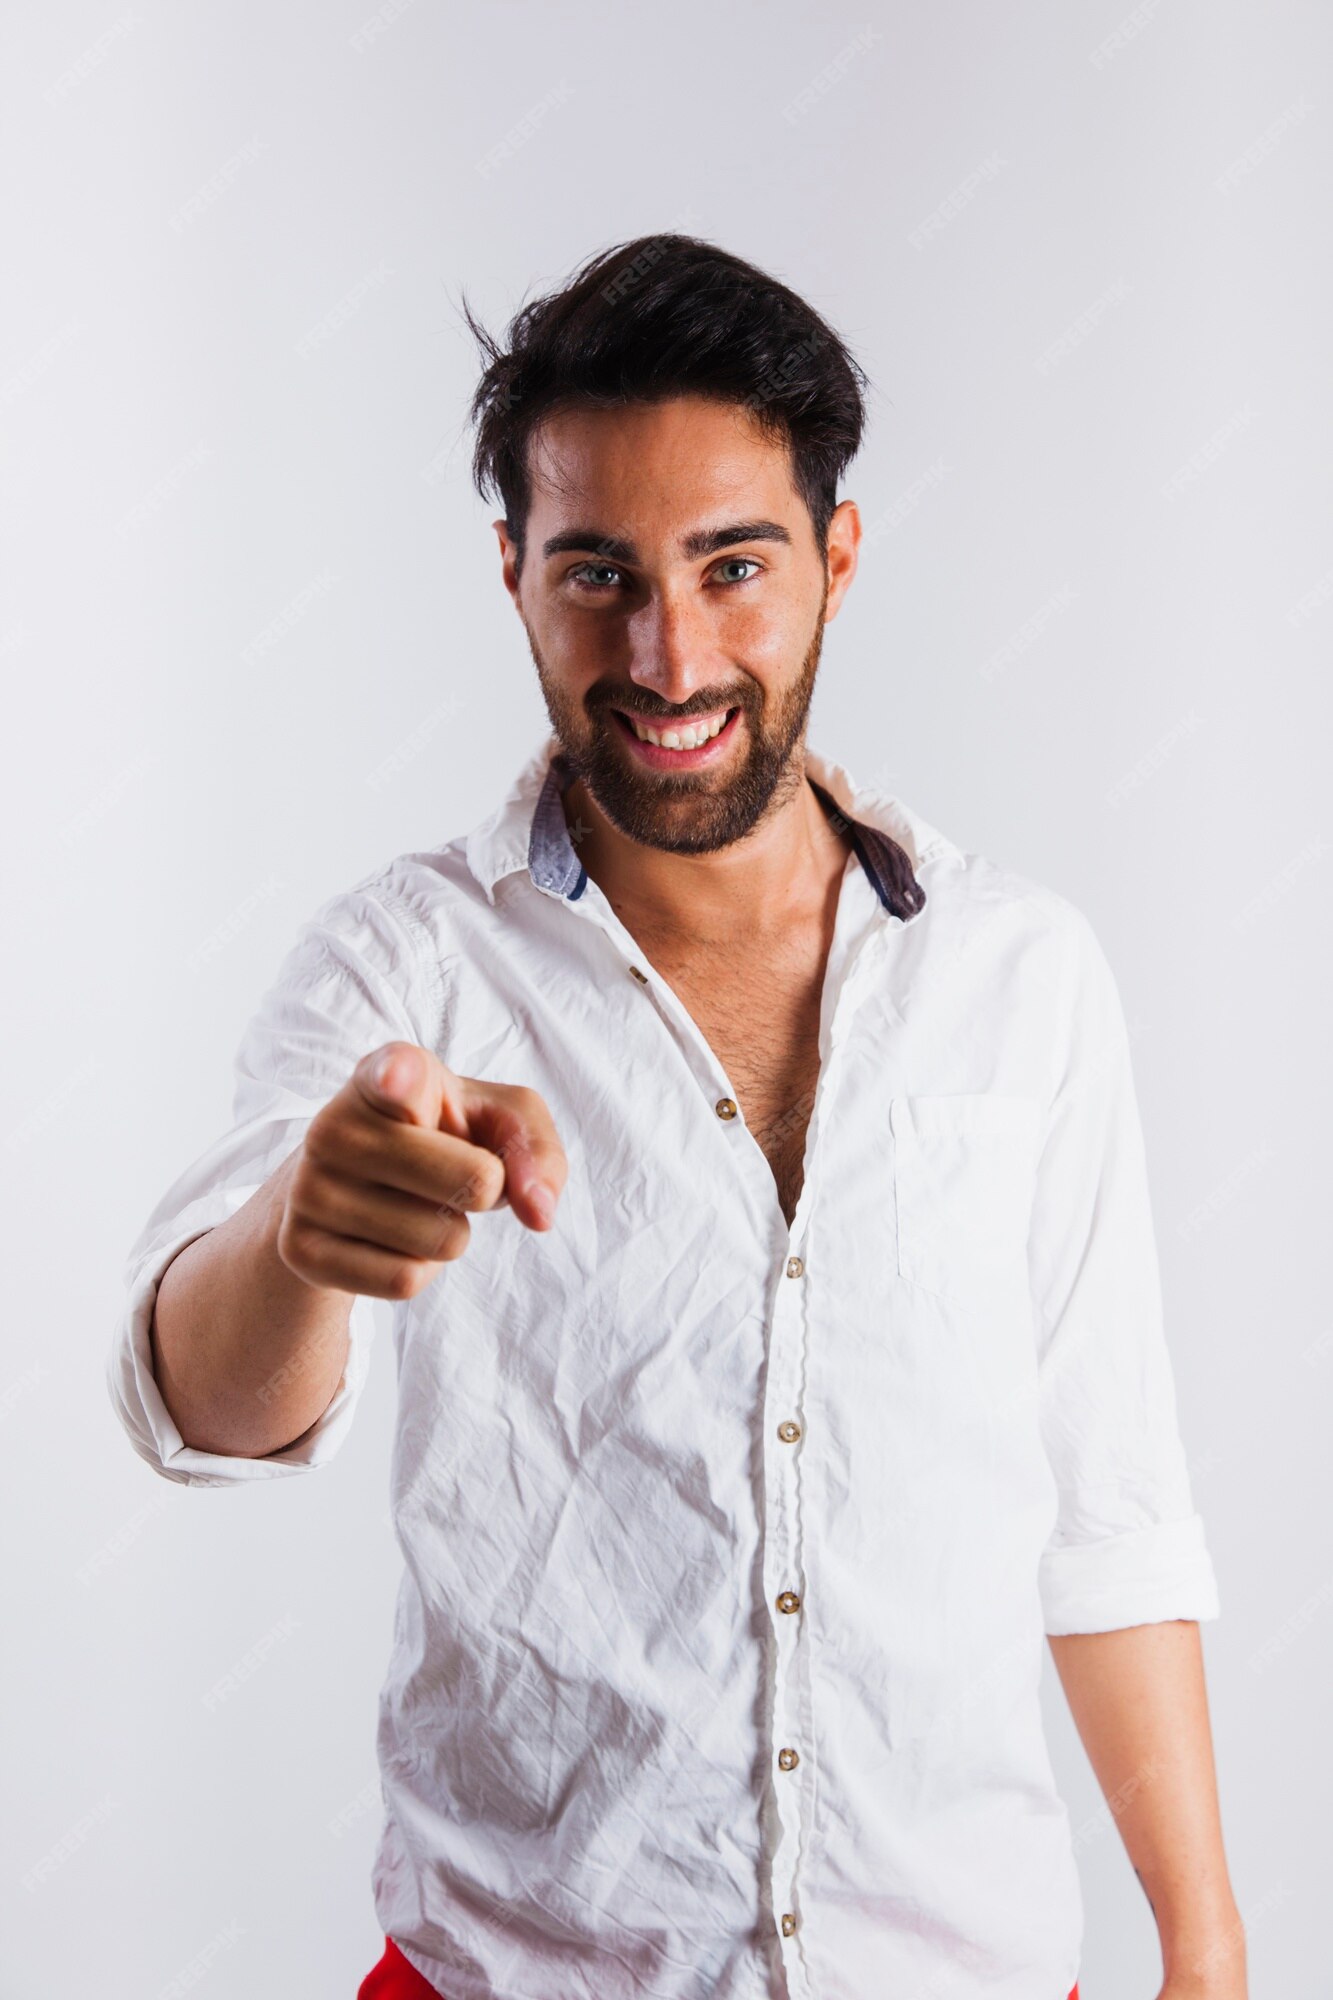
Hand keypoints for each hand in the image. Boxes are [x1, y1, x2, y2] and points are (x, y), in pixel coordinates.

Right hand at [277, 1040, 566, 1300]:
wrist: (352, 1186)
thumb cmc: (443, 1139)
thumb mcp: (499, 1121)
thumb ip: (536, 1148)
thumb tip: (539, 1212)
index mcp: (386, 1074)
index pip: (397, 1076)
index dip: (402, 1080)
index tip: (399, 1081)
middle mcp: (334, 1124)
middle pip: (475, 1181)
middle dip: (486, 1189)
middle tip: (450, 1173)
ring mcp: (310, 1188)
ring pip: (444, 1240)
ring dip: (452, 1232)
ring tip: (415, 1202)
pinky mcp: (300, 1249)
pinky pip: (406, 1280)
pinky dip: (421, 1267)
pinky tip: (391, 1237)